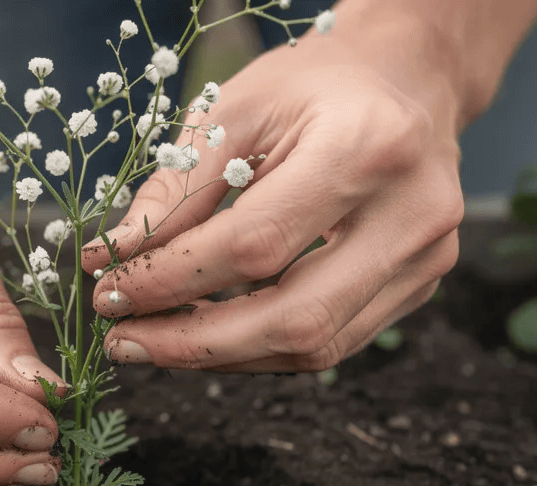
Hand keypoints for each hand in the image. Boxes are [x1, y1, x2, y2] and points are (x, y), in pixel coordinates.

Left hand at [81, 29, 465, 371]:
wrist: (411, 78)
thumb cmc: (315, 85)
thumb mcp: (234, 109)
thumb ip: (176, 188)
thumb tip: (111, 261)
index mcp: (367, 148)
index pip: (254, 244)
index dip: (173, 280)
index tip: (111, 292)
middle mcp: (412, 213)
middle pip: (293, 317)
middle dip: (194, 343)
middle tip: (123, 341)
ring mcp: (426, 258)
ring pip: (314, 346)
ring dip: (222, 356)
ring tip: (155, 341)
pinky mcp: (421, 284)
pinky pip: (333, 341)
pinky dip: (261, 347)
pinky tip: (209, 334)